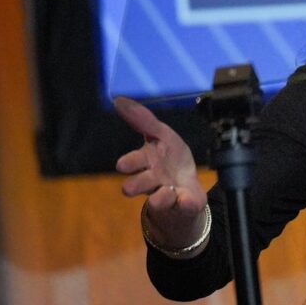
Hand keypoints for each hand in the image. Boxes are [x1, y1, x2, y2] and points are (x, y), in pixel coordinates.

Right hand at [114, 97, 207, 236]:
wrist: (187, 186)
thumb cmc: (170, 158)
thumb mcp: (161, 134)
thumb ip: (142, 119)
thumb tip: (118, 99)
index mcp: (146, 162)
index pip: (133, 162)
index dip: (129, 163)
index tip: (122, 165)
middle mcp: (153, 180)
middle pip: (141, 184)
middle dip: (138, 184)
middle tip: (130, 188)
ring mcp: (168, 194)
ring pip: (159, 200)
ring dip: (160, 196)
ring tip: (165, 190)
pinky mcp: (184, 204)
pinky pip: (184, 205)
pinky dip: (184, 202)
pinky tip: (184, 198)